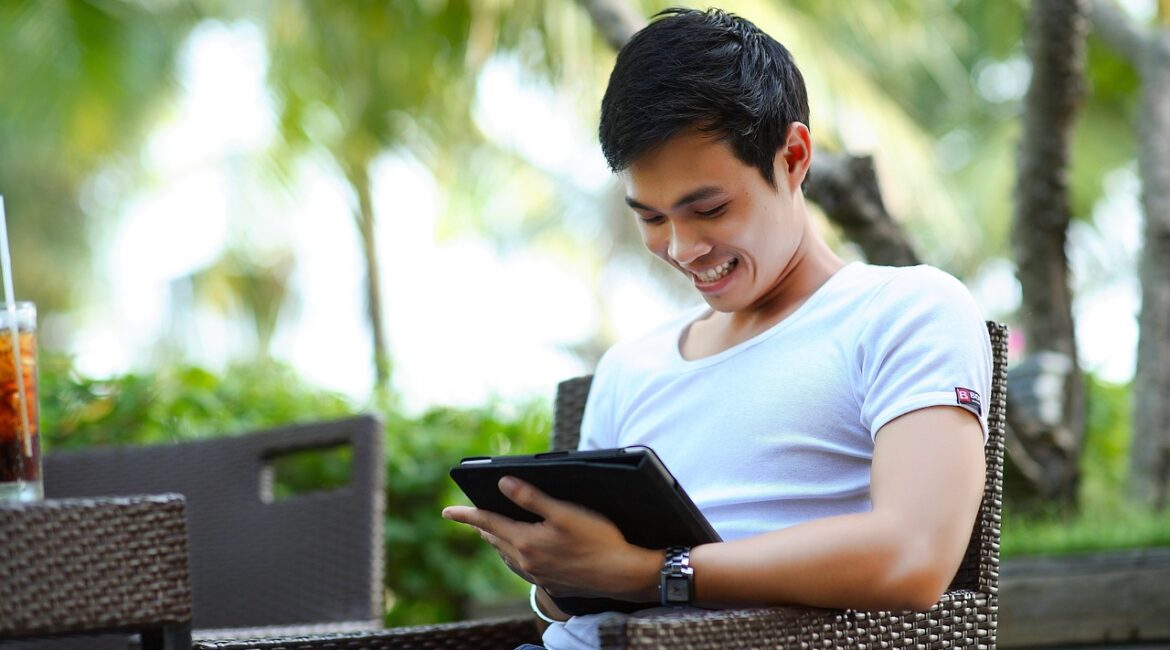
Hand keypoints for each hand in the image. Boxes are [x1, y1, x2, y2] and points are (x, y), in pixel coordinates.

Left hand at [442, 476, 660, 599]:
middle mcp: (527, 561)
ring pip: (507, 555)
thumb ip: (531, 497)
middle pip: (495, 540)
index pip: (487, 523)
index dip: (466, 515)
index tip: (446, 511)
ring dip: (496, 541)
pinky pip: (521, 567)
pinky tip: (520, 552)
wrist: (623, 573)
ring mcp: (538, 575)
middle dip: (480, 526)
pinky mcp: (551, 582)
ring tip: (489, 532)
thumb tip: (502, 483)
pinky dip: (512, 555)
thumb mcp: (565, 511)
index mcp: (526, 542)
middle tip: (468, 516)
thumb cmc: (598, 539)